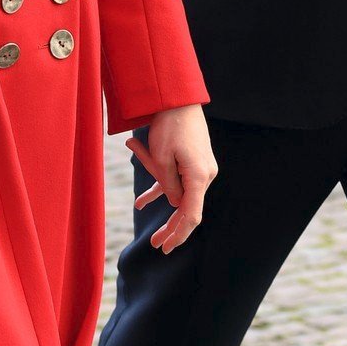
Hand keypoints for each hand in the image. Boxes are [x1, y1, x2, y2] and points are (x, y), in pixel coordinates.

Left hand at [127, 105, 217, 253]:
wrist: (178, 97)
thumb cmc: (169, 125)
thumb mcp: (161, 158)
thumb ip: (167, 185)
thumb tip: (172, 203)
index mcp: (198, 176)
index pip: (191, 215)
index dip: (179, 234)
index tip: (167, 248)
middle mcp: (204, 174)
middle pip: (187, 208)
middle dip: (171, 228)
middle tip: (157, 246)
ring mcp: (200, 167)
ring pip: (178, 190)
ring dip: (160, 199)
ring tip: (144, 218)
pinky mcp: (192, 160)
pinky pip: (178, 179)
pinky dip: (161, 186)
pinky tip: (142, 201)